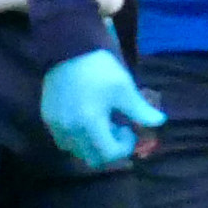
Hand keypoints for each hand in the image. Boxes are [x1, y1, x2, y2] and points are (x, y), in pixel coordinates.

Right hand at [40, 49, 164, 171]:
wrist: (68, 48)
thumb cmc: (100, 68)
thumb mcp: (124, 88)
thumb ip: (140, 110)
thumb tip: (159, 122)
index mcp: (90, 124)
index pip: (109, 154)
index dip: (124, 147)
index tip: (128, 128)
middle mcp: (70, 130)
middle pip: (92, 158)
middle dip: (108, 148)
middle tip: (115, 127)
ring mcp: (56, 126)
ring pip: (76, 151)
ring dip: (91, 144)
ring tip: (99, 122)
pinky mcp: (47, 118)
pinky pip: (63, 140)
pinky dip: (77, 137)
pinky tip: (84, 118)